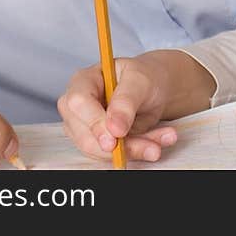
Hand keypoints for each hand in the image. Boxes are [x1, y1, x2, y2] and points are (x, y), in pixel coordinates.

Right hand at [57, 50, 214, 163]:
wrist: (154, 89)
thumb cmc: (142, 77)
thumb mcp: (139, 80)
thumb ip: (126, 101)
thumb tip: (114, 128)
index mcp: (83, 81)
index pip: (78, 103)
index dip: (94, 122)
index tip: (116, 136)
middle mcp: (78, 107)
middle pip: (86, 135)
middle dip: (121, 145)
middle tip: (151, 146)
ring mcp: (86, 128)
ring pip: (101, 151)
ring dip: (133, 150)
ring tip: (157, 144)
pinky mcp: (99, 145)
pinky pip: (114, 157)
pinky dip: (137, 152)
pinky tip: (154, 145)